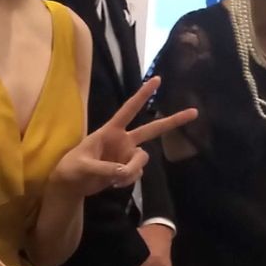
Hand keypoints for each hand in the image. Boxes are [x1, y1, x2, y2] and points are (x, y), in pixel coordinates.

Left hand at [51, 80, 196, 201]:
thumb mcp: (84, 167)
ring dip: (131, 171)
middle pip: (152, 129)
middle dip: (172, 121)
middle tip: (194, 112)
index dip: (142, 95)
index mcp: (110, 131)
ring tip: (113, 179)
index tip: (157, 80)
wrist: (71, 185)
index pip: (129, 110)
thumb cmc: (72, 169)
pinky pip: (137, 174)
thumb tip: (124, 172)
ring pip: (143, 160)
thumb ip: (105, 169)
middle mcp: (123, 141)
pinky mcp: (127, 169)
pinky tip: (113, 184)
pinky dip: (127, 180)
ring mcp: (127, 155)